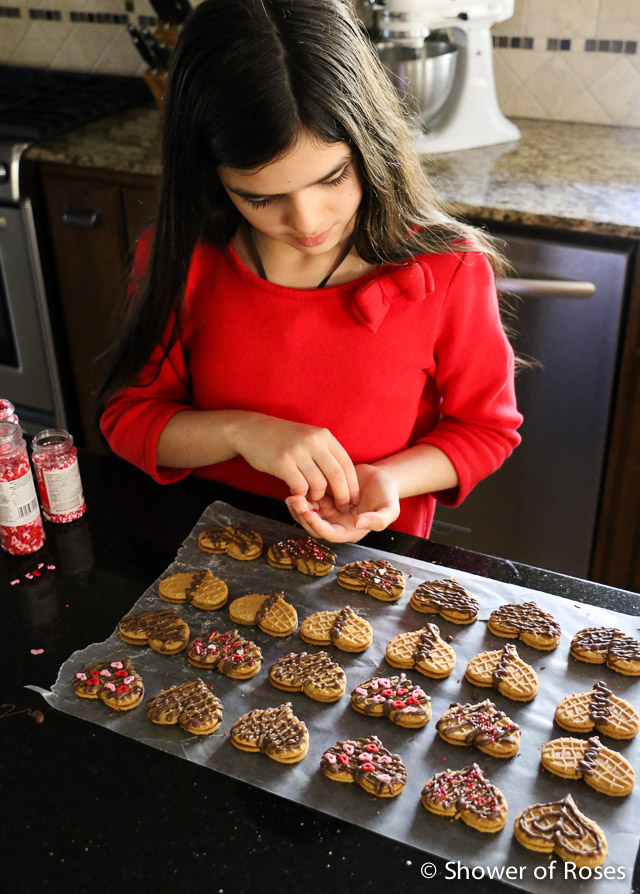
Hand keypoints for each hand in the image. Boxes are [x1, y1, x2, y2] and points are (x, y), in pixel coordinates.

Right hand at [229, 413, 358, 509]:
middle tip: (342, 508)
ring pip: (319, 485)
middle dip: (342, 496)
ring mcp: (297, 452)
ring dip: (317, 497)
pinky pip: (299, 487)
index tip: (354, 500)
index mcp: (324, 436)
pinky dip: (300, 495)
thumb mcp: (309, 438)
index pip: (346, 464)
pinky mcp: (281, 463)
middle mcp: (313, 442)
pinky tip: (295, 492)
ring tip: (312, 497)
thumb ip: (325, 455)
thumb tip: (344, 482)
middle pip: (337, 476)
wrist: (252, 430)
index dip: (353, 485)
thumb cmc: (283, 439)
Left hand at [286, 464, 399, 542]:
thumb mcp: (390, 509)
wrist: (382, 477)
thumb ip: (378, 520)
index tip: (308, 513)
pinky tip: (297, 485)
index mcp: (351, 531)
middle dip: (302, 516)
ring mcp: (330, 512)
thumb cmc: (388, 494)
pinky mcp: (325, 499)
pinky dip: (302, 495)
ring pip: (308, 514)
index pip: (329, 534)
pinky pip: (309, 500)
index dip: (317, 526)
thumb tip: (357, 523)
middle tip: (295, 501)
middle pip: (313, 526)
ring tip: (292, 494)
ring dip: (298, 507)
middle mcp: (337, 524)